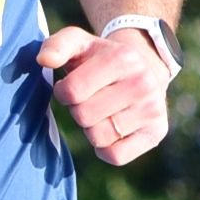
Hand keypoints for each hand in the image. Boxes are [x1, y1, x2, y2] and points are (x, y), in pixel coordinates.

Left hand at [36, 22, 171, 165]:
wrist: (144, 70)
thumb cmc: (100, 60)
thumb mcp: (79, 43)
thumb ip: (56, 46)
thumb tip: (43, 60)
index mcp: (122, 57)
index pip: (73, 91)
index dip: (63, 92)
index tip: (70, 87)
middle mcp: (142, 83)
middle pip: (84, 116)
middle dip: (78, 110)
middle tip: (88, 99)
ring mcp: (153, 109)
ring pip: (98, 138)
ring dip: (91, 129)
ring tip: (101, 112)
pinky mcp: (156, 132)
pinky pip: (115, 156)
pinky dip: (105, 149)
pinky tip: (110, 130)